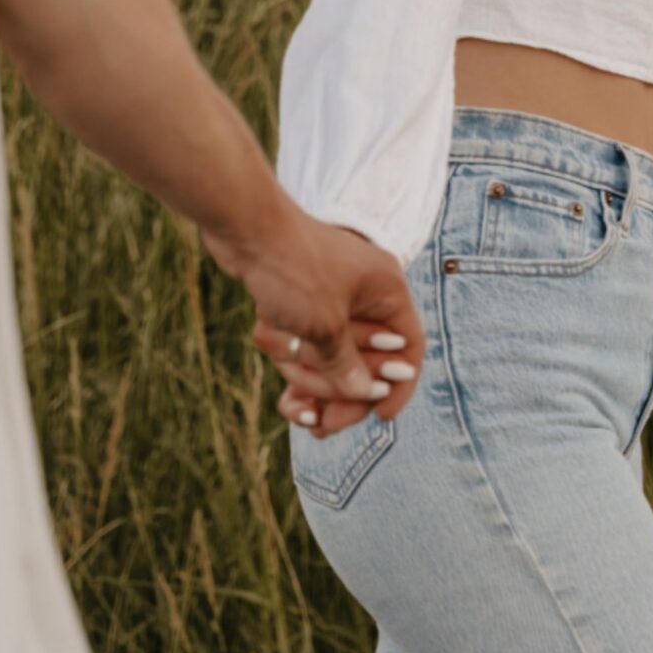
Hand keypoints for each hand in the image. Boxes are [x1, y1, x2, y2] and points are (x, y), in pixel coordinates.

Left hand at [203, 202, 424, 434]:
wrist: (242, 227)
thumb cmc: (292, 268)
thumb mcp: (325, 326)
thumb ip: (349, 367)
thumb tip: (367, 395)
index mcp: (385, 289)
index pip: (410, 345)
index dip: (400, 385)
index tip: (381, 419)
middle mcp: (365, 292)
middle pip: (368, 360)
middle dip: (340, 391)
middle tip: (320, 424)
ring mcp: (333, 296)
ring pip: (332, 357)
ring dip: (308, 376)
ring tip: (285, 383)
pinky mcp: (303, 300)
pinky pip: (307, 346)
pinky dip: (293, 363)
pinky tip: (282, 393)